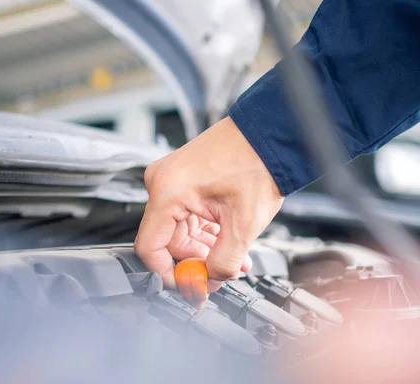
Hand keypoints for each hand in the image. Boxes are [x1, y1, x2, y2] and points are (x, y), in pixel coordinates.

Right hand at [134, 117, 283, 290]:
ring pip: (180, 230)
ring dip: (206, 248)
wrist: (270, 133)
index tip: (189, 286)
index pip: (149, 247)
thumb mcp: (243, 224)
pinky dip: (207, 231)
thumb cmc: (257, 163)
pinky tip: (230, 240)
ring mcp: (171, 179)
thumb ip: (223, 263)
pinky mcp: (183, 180)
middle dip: (196, 261)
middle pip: (167, 241)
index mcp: (167, 191)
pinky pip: (187, 216)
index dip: (169, 273)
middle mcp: (162, 183)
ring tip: (236, 259)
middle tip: (222, 275)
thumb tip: (209, 283)